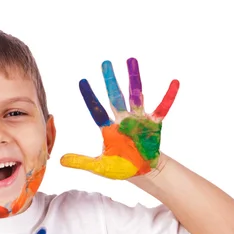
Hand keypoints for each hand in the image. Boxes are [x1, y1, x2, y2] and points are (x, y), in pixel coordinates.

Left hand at [60, 58, 178, 179]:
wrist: (143, 172)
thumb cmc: (121, 167)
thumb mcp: (99, 167)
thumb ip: (81, 161)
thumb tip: (59, 160)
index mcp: (108, 128)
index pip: (96, 110)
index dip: (90, 97)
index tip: (82, 81)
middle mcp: (122, 119)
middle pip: (115, 97)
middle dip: (110, 81)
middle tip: (105, 63)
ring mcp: (139, 120)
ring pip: (136, 96)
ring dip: (134, 79)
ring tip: (131, 60)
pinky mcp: (154, 124)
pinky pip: (162, 108)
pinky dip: (168, 96)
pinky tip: (174, 82)